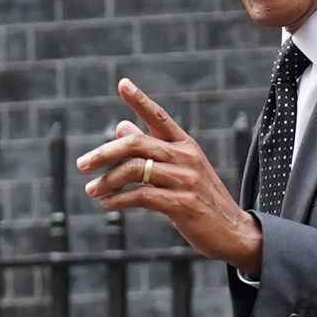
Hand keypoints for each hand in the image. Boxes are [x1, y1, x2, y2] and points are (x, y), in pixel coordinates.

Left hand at [77, 80, 264, 272]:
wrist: (234, 233)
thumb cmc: (203, 200)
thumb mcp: (181, 170)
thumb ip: (151, 149)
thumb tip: (120, 126)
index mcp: (186, 145)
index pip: (160, 117)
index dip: (140, 100)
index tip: (122, 83)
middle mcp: (186, 158)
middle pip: (137, 144)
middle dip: (104, 153)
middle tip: (82, 164)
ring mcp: (185, 180)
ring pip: (136, 170)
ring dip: (108, 180)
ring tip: (92, 189)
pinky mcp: (182, 204)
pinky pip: (142, 196)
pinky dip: (120, 200)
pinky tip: (108, 203)